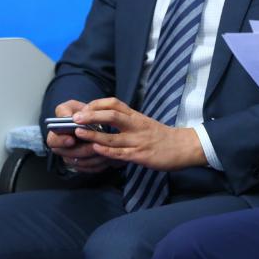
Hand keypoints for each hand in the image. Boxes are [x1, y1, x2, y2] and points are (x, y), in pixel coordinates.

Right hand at [46, 100, 118, 173]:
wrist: (90, 121)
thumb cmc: (79, 113)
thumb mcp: (70, 107)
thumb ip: (65, 111)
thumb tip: (66, 117)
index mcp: (56, 135)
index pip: (53, 142)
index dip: (61, 142)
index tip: (71, 139)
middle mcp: (62, 149)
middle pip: (69, 156)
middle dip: (83, 151)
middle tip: (95, 145)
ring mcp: (72, 159)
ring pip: (81, 164)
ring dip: (93, 158)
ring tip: (105, 150)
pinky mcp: (83, 165)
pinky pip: (90, 169)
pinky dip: (99, 164)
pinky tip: (108, 157)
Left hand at [72, 98, 206, 170]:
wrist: (183, 147)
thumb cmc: (161, 136)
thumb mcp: (144, 123)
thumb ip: (127, 121)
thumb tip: (105, 120)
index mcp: (136, 116)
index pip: (114, 103)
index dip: (96, 104)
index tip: (84, 109)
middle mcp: (136, 125)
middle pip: (112, 115)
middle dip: (91, 116)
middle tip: (75, 119)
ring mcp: (138, 140)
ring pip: (113, 136)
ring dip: (94, 134)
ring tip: (78, 133)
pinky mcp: (141, 155)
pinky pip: (121, 153)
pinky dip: (107, 151)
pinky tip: (96, 149)